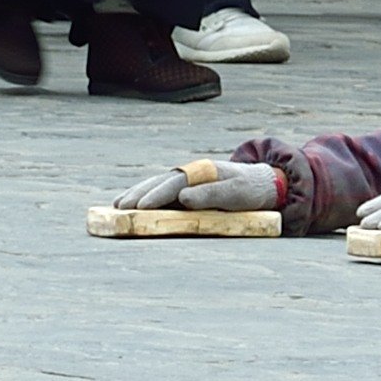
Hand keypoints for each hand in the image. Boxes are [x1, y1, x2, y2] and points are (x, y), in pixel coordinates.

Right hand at [114, 154, 286, 217]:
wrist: (263, 183)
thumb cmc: (249, 189)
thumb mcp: (235, 192)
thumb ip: (211, 195)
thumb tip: (182, 198)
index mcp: (201, 171)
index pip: (173, 184)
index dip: (156, 195)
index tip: (140, 207)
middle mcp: (190, 174)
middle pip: (159, 182)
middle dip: (138, 194)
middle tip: (119, 208)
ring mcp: (187, 181)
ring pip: (156, 186)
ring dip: (137, 195)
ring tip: (117, 206)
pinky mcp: (187, 190)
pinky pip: (163, 193)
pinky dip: (146, 197)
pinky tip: (134, 205)